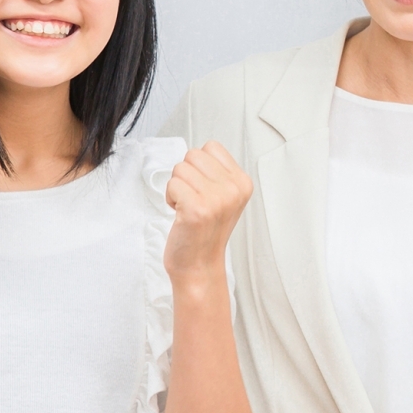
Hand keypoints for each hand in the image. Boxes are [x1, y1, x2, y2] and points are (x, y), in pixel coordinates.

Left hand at [163, 142, 252, 284]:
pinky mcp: (197, 209)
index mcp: (242, 183)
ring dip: (177, 188)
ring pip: (180, 168)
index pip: (211, 147)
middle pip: (193, 154)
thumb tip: (198, 153)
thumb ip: (217, 173)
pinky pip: (172, 185)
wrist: (199, 265)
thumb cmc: (205, 231)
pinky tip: (181, 214)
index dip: (200, 166)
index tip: (204, 189)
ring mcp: (216, 199)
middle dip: (186, 175)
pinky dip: (170, 198)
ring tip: (188, 207)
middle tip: (193, 199)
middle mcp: (233, 189)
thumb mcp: (225, 197)